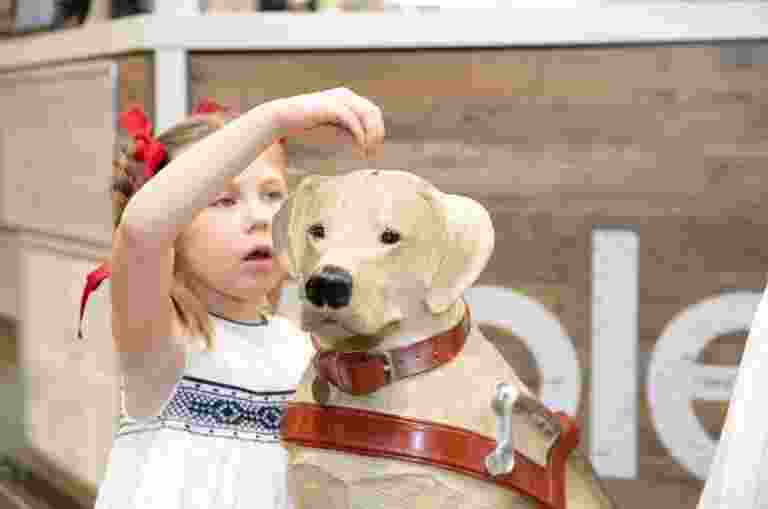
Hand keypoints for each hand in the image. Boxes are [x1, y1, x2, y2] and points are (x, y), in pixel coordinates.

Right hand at [268, 88, 384, 156]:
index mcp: (347, 97)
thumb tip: (365, 145)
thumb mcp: (332, 128)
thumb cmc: (305, 125)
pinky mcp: (332, 106)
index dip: (378, 131)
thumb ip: (348, 132)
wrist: (282, 118)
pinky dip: (360, 135)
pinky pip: (353, 121)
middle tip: (373, 154)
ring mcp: (339, 98)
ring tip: (368, 151)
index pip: (373, 112)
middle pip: (374, 112)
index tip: (374, 151)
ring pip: (368, 114)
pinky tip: (360, 147)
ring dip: (371, 135)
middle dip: (377, 134)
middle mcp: (345, 95)